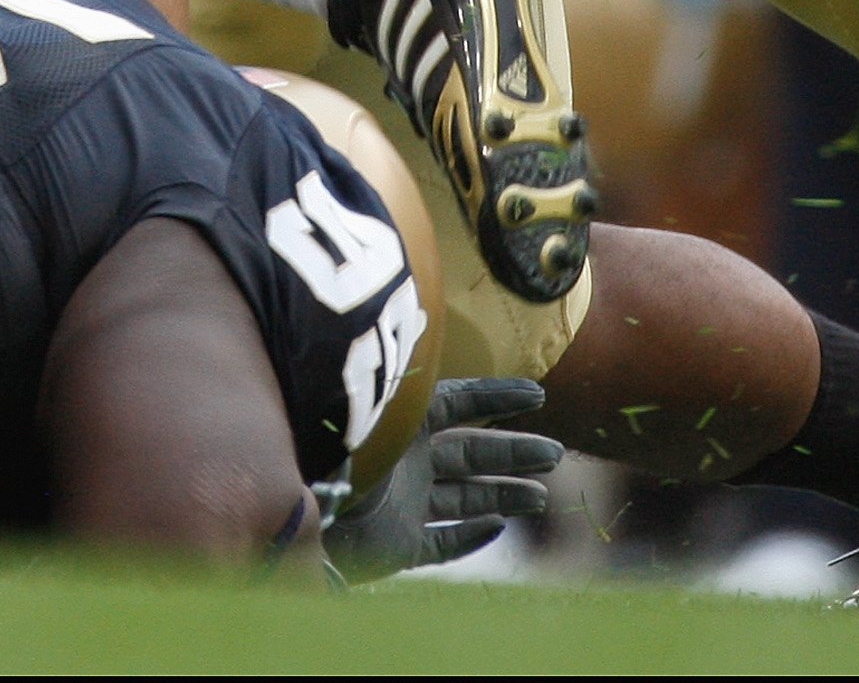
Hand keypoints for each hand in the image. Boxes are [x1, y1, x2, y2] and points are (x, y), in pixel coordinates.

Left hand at [318, 377, 560, 582]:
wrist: (302, 505)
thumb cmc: (342, 446)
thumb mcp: (383, 406)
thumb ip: (411, 373)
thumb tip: (429, 312)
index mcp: (403, 421)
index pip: (459, 403)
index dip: (497, 398)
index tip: (536, 395)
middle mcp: (407, 462)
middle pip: (470, 454)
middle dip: (513, 453)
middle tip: (555, 454)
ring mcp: (404, 505)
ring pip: (465, 500)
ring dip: (503, 496)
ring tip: (542, 495)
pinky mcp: (398, 546)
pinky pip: (440, 544)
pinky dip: (469, 537)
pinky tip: (497, 526)